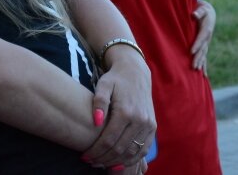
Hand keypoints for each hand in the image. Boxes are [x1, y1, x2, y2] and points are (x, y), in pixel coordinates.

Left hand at [83, 51, 155, 169]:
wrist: (135, 73)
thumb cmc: (115, 79)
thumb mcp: (103, 85)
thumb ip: (98, 102)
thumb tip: (96, 122)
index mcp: (126, 111)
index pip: (108, 140)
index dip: (95, 151)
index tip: (84, 157)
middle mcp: (140, 120)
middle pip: (120, 149)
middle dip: (103, 159)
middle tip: (90, 162)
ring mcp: (148, 125)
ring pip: (132, 153)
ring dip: (116, 162)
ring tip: (101, 164)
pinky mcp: (152, 127)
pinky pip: (143, 150)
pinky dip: (131, 160)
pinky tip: (118, 163)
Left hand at [191, 0, 215, 72]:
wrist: (208, 12)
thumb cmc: (202, 9)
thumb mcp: (202, 8)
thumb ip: (199, 11)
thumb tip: (194, 14)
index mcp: (206, 29)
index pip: (201, 38)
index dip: (197, 44)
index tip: (191, 51)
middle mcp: (207, 38)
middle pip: (203, 49)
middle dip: (198, 58)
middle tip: (193, 66)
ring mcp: (206, 43)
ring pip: (203, 55)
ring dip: (200, 63)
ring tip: (196, 71)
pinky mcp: (204, 46)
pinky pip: (204, 57)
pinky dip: (204, 65)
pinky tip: (204, 75)